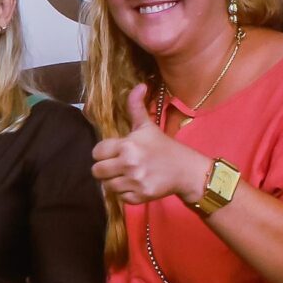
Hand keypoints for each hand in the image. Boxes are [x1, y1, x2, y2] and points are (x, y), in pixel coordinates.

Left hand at [91, 86, 214, 209]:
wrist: (186, 170)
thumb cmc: (164, 147)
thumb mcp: (148, 126)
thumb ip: (136, 107)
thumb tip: (139, 85)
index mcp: (128, 145)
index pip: (97, 152)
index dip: (103, 153)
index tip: (113, 153)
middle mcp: (129, 163)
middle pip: (96, 171)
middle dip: (104, 168)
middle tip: (117, 166)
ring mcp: (134, 181)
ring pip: (106, 185)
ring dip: (114, 181)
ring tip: (126, 175)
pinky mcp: (139, 197)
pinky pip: (119, 197)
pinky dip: (124, 193)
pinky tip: (134, 184)